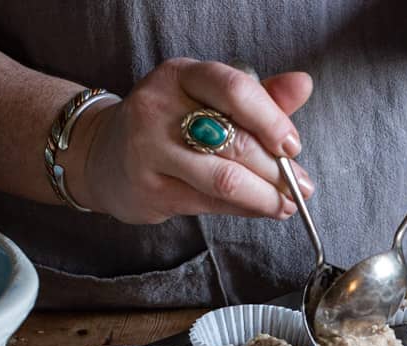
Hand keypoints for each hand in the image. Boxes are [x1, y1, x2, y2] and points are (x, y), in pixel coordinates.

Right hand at [78, 59, 313, 222]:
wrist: (102, 156)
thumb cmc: (166, 126)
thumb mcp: (205, 99)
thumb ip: (256, 95)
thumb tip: (303, 85)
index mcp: (181, 75)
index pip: (235, 90)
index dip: (272, 119)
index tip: (293, 145)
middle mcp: (160, 109)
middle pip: (235, 142)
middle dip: (277, 170)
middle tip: (301, 187)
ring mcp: (151, 152)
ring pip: (224, 179)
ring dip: (265, 197)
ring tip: (287, 204)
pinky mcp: (152, 190)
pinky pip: (210, 204)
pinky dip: (244, 209)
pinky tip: (261, 209)